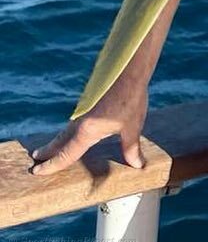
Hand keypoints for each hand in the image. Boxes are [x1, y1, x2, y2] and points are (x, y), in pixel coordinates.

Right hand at [30, 74, 147, 174]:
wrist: (128, 69)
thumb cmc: (131, 98)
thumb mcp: (133, 126)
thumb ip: (131, 147)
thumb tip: (138, 165)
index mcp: (87, 131)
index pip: (66, 154)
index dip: (52, 165)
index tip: (36, 171)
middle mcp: (80, 122)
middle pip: (60, 140)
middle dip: (49, 150)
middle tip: (36, 157)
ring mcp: (83, 110)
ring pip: (66, 129)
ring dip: (57, 139)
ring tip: (50, 146)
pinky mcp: (89, 102)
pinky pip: (74, 120)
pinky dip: (68, 128)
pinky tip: (73, 129)